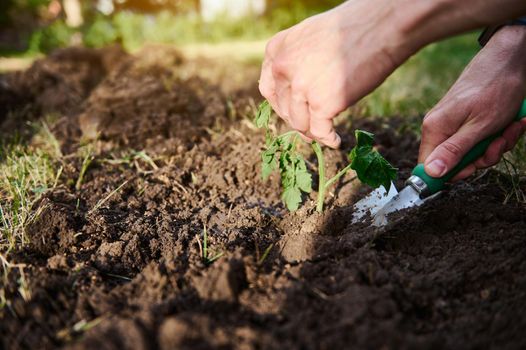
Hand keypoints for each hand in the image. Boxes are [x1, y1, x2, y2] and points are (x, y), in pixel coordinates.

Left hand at [259, 0, 410, 147]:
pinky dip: (328, 139)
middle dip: (298, 120)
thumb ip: (296, 60)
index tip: (292, 113)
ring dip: (312, 132)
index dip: (281, 105)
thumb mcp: (309, 37)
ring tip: (325, 133)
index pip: (269, 89)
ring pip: (299, 123)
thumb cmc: (353, 28)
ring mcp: (301, 87)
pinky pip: (319, 131)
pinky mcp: (322, 104)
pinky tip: (336, 141)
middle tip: (312, 128)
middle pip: (285, 108)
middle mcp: (283, 69)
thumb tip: (296, 91)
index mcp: (277, 50)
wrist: (380, 26)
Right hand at [419, 26, 525, 180]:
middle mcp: (440, 128)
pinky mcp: (467, 121)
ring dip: (495, 146)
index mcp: (434, 130)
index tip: (473, 168)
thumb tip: (430, 173)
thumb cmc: (495, 89)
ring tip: (509, 127)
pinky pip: (480, 141)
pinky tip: (511, 123)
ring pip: (471, 153)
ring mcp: (454, 124)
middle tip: (498, 143)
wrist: (510, 59)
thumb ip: (454, 151)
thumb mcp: (478, 127)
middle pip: (454, 163)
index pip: (428, 168)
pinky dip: (498, 135)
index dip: (451, 174)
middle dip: (482, 158)